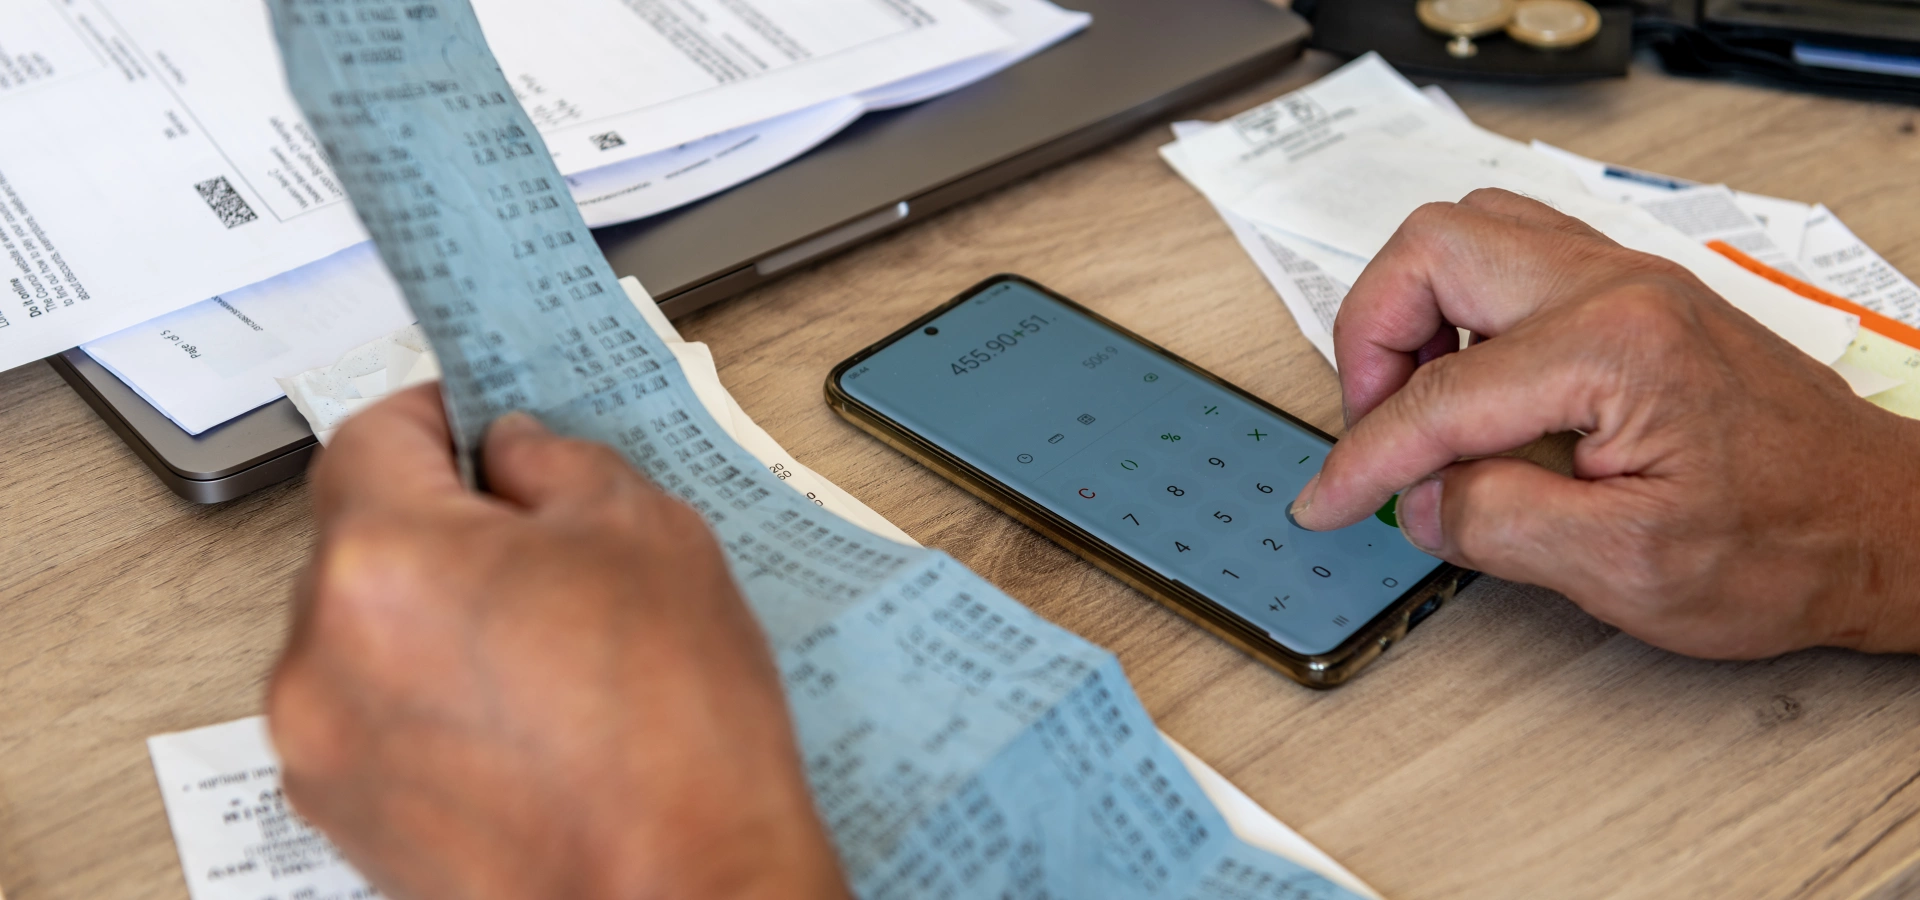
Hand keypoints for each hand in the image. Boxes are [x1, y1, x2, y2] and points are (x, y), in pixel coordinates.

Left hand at [267, 385, 847, 899]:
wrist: (686, 895)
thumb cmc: (677, 741)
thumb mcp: (648, 532)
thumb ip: (557, 461)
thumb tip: (512, 452)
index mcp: (384, 560)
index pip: (373, 434)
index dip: (438, 416)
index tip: (476, 427)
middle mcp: (320, 655)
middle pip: (359, 538)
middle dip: (444, 527)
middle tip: (544, 548)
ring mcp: (321, 749)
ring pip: (362, 631)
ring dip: (432, 618)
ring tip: (547, 654)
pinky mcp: (342, 818)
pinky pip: (370, 716)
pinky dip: (428, 700)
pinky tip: (525, 718)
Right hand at [1289, 189, 1919, 658]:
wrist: (1880, 525)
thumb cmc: (1786, 546)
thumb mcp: (1627, 569)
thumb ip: (1498, 524)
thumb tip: (1420, 499)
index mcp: (1613, 348)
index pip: (1440, 395)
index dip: (1365, 459)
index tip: (1328, 501)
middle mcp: (1617, 287)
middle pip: (1432, 250)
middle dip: (1371, 336)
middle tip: (1372, 427)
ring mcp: (1626, 279)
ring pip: (1467, 233)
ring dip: (1413, 309)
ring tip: (1413, 403)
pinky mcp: (1630, 294)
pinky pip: (1510, 255)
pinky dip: (1458, 308)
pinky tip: (1467, 384)